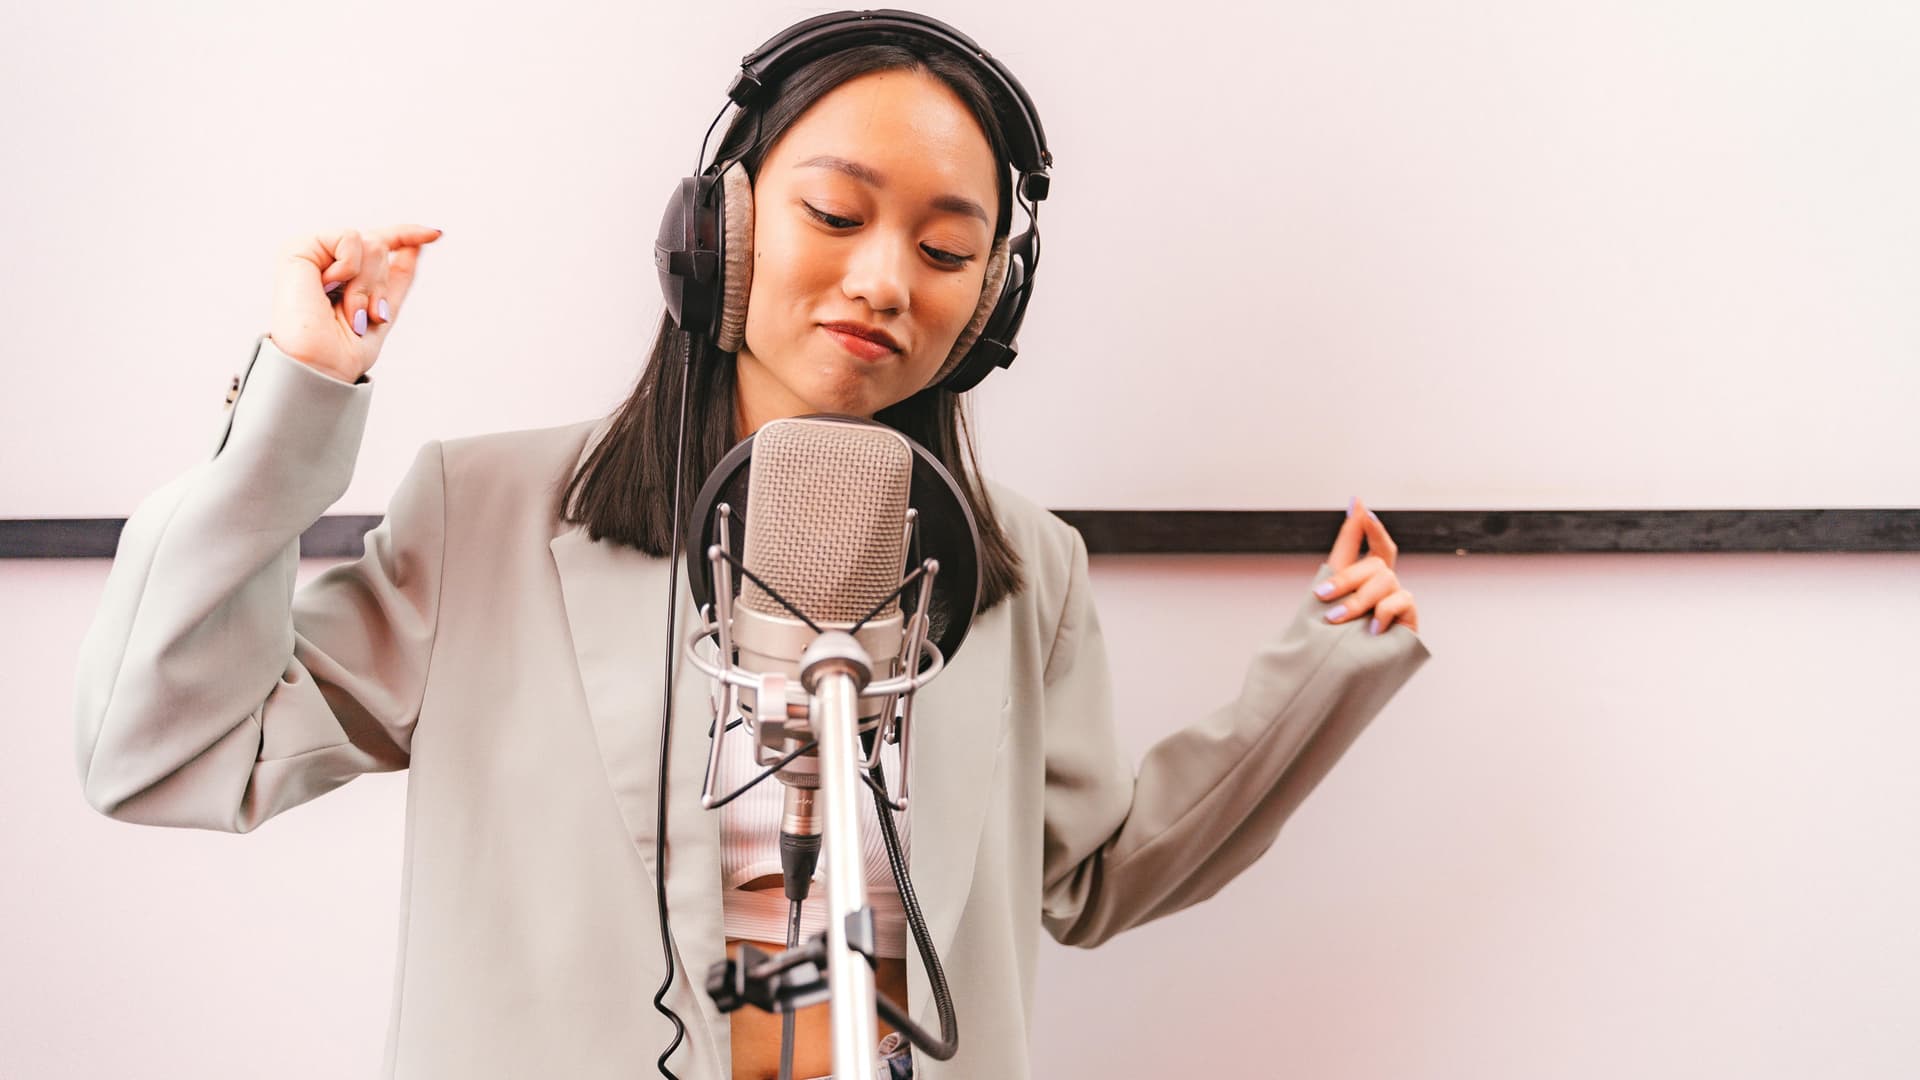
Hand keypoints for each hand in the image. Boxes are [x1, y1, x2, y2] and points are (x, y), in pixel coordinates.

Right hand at [269, 224, 443, 382]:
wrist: (321, 366)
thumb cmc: (345, 350)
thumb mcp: (384, 310)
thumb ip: (397, 276)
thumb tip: (418, 246)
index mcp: (346, 275)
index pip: (379, 243)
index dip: (407, 234)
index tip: (436, 234)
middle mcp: (328, 261)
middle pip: (380, 246)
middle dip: (381, 285)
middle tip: (364, 316)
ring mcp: (313, 254)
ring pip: (370, 243)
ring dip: (367, 286)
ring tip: (348, 312)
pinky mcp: (299, 248)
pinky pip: (349, 238)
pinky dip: (350, 267)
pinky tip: (328, 286)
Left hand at [1315, 495, 1419, 635]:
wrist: (1331, 680)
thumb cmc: (1324, 641)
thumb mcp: (1326, 592)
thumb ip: (1341, 551)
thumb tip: (1353, 503)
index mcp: (1362, 582)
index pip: (1370, 546)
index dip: (1366, 527)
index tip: (1358, 503)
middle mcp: (1383, 590)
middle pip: (1374, 564)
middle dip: (1346, 578)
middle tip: (1321, 595)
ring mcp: (1397, 606)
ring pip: (1385, 580)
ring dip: (1358, 599)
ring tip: (1337, 620)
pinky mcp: (1409, 624)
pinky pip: (1401, 600)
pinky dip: (1383, 612)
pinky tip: (1371, 630)